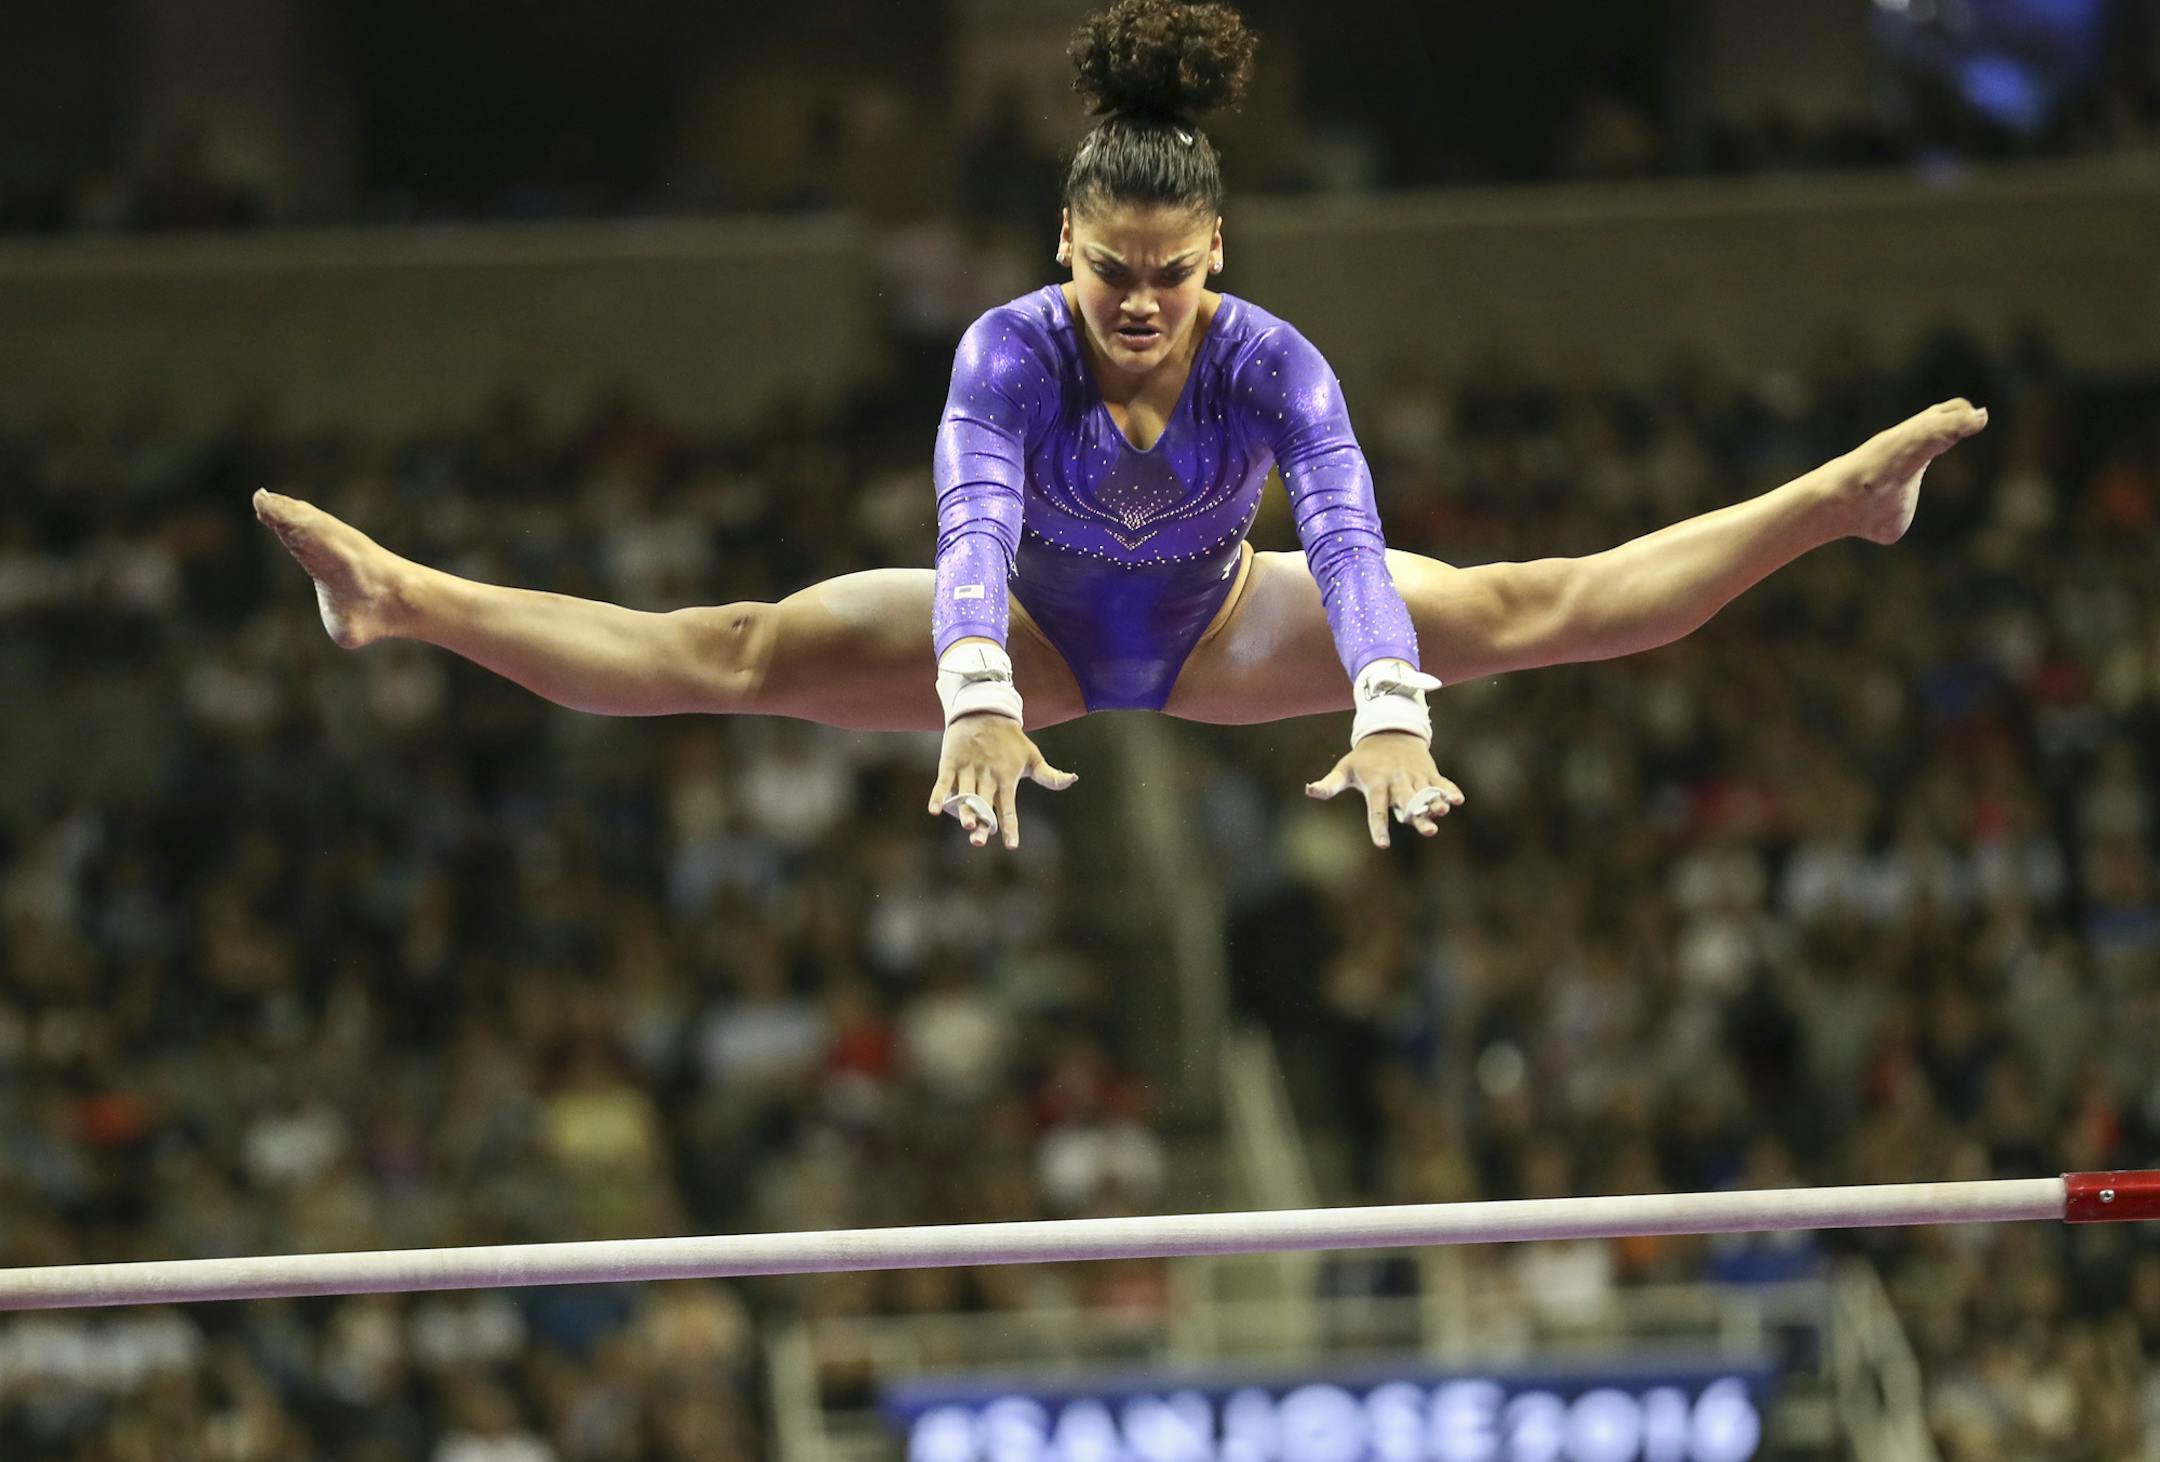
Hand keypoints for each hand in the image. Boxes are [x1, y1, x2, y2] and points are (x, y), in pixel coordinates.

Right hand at [926, 714, 1077, 849]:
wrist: (985, 710)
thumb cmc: (1010, 740)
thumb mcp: (1033, 756)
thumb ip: (1050, 775)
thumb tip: (1073, 780)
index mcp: (1007, 777)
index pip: (1009, 806)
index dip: (1010, 826)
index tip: (1011, 845)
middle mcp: (987, 775)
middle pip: (984, 803)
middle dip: (982, 822)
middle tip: (979, 841)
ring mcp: (968, 768)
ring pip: (966, 793)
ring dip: (964, 810)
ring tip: (966, 825)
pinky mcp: (951, 761)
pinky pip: (943, 781)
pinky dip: (938, 795)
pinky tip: (934, 810)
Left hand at [1305, 730, 1464, 847]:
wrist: (1389, 730)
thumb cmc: (1364, 758)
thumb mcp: (1345, 769)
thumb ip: (1329, 784)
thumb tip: (1309, 791)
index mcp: (1376, 783)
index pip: (1376, 808)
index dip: (1378, 826)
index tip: (1382, 845)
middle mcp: (1397, 780)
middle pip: (1406, 801)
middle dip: (1417, 816)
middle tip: (1428, 831)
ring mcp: (1415, 775)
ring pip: (1426, 792)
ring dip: (1435, 802)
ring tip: (1443, 812)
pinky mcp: (1429, 771)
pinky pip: (1441, 781)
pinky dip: (1449, 789)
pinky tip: (1458, 800)